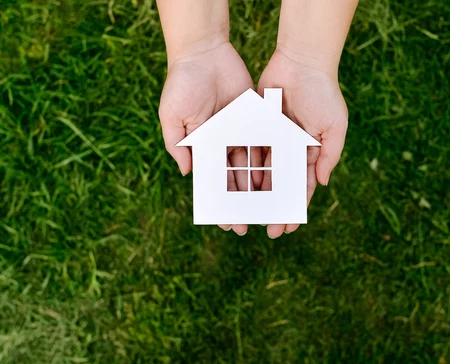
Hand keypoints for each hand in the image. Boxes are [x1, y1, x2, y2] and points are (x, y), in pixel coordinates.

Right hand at [160, 42, 253, 234]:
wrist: (203, 52)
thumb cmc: (181, 84)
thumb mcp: (172, 117)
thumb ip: (178, 145)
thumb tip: (187, 173)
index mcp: (200, 145)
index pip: (211, 180)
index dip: (218, 201)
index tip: (225, 222)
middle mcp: (220, 142)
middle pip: (233, 178)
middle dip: (240, 202)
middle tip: (249, 225)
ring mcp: (238, 131)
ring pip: (250, 164)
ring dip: (257, 186)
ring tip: (267, 208)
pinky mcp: (253, 118)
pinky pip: (263, 141)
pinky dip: (268, 160)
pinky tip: (276, 178)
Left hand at [257, 47, 348, 237]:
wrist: (301, 62)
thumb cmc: (323, 93)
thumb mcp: (334, 127)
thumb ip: (328, 156)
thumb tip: (321, 184)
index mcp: (311, 152)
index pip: (303, 187)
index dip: (296, 208)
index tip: (288, 227)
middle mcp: (291, 149)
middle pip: (281, 185)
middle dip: (275, 207)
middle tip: (268, 229)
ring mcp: (274, 139)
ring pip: (264, 172)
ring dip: (258, 193)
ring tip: (249, 213)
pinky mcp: (258, 127)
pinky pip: (251, 151)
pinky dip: (246, 168)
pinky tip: (238, 187)